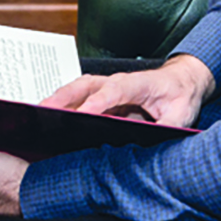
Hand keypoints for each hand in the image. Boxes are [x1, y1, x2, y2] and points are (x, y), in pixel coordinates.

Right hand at [41, 54, 213, 127]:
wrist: (183, 81)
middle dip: (64, 97)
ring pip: (78, 89)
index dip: (98, 103)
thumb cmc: (181, 96)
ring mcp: (108, 87)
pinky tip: (48, 117)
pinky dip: (63, 104)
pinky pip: (80, 98)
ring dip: (58, 99)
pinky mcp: (104, 96)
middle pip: (86, 86)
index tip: (83, 114)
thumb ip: (167, 126)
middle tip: (43, 110)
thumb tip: (150, 140)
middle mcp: (118, 82)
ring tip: (37, 113)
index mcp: (138, 84)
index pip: (114, 91)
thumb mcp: (182, 114)